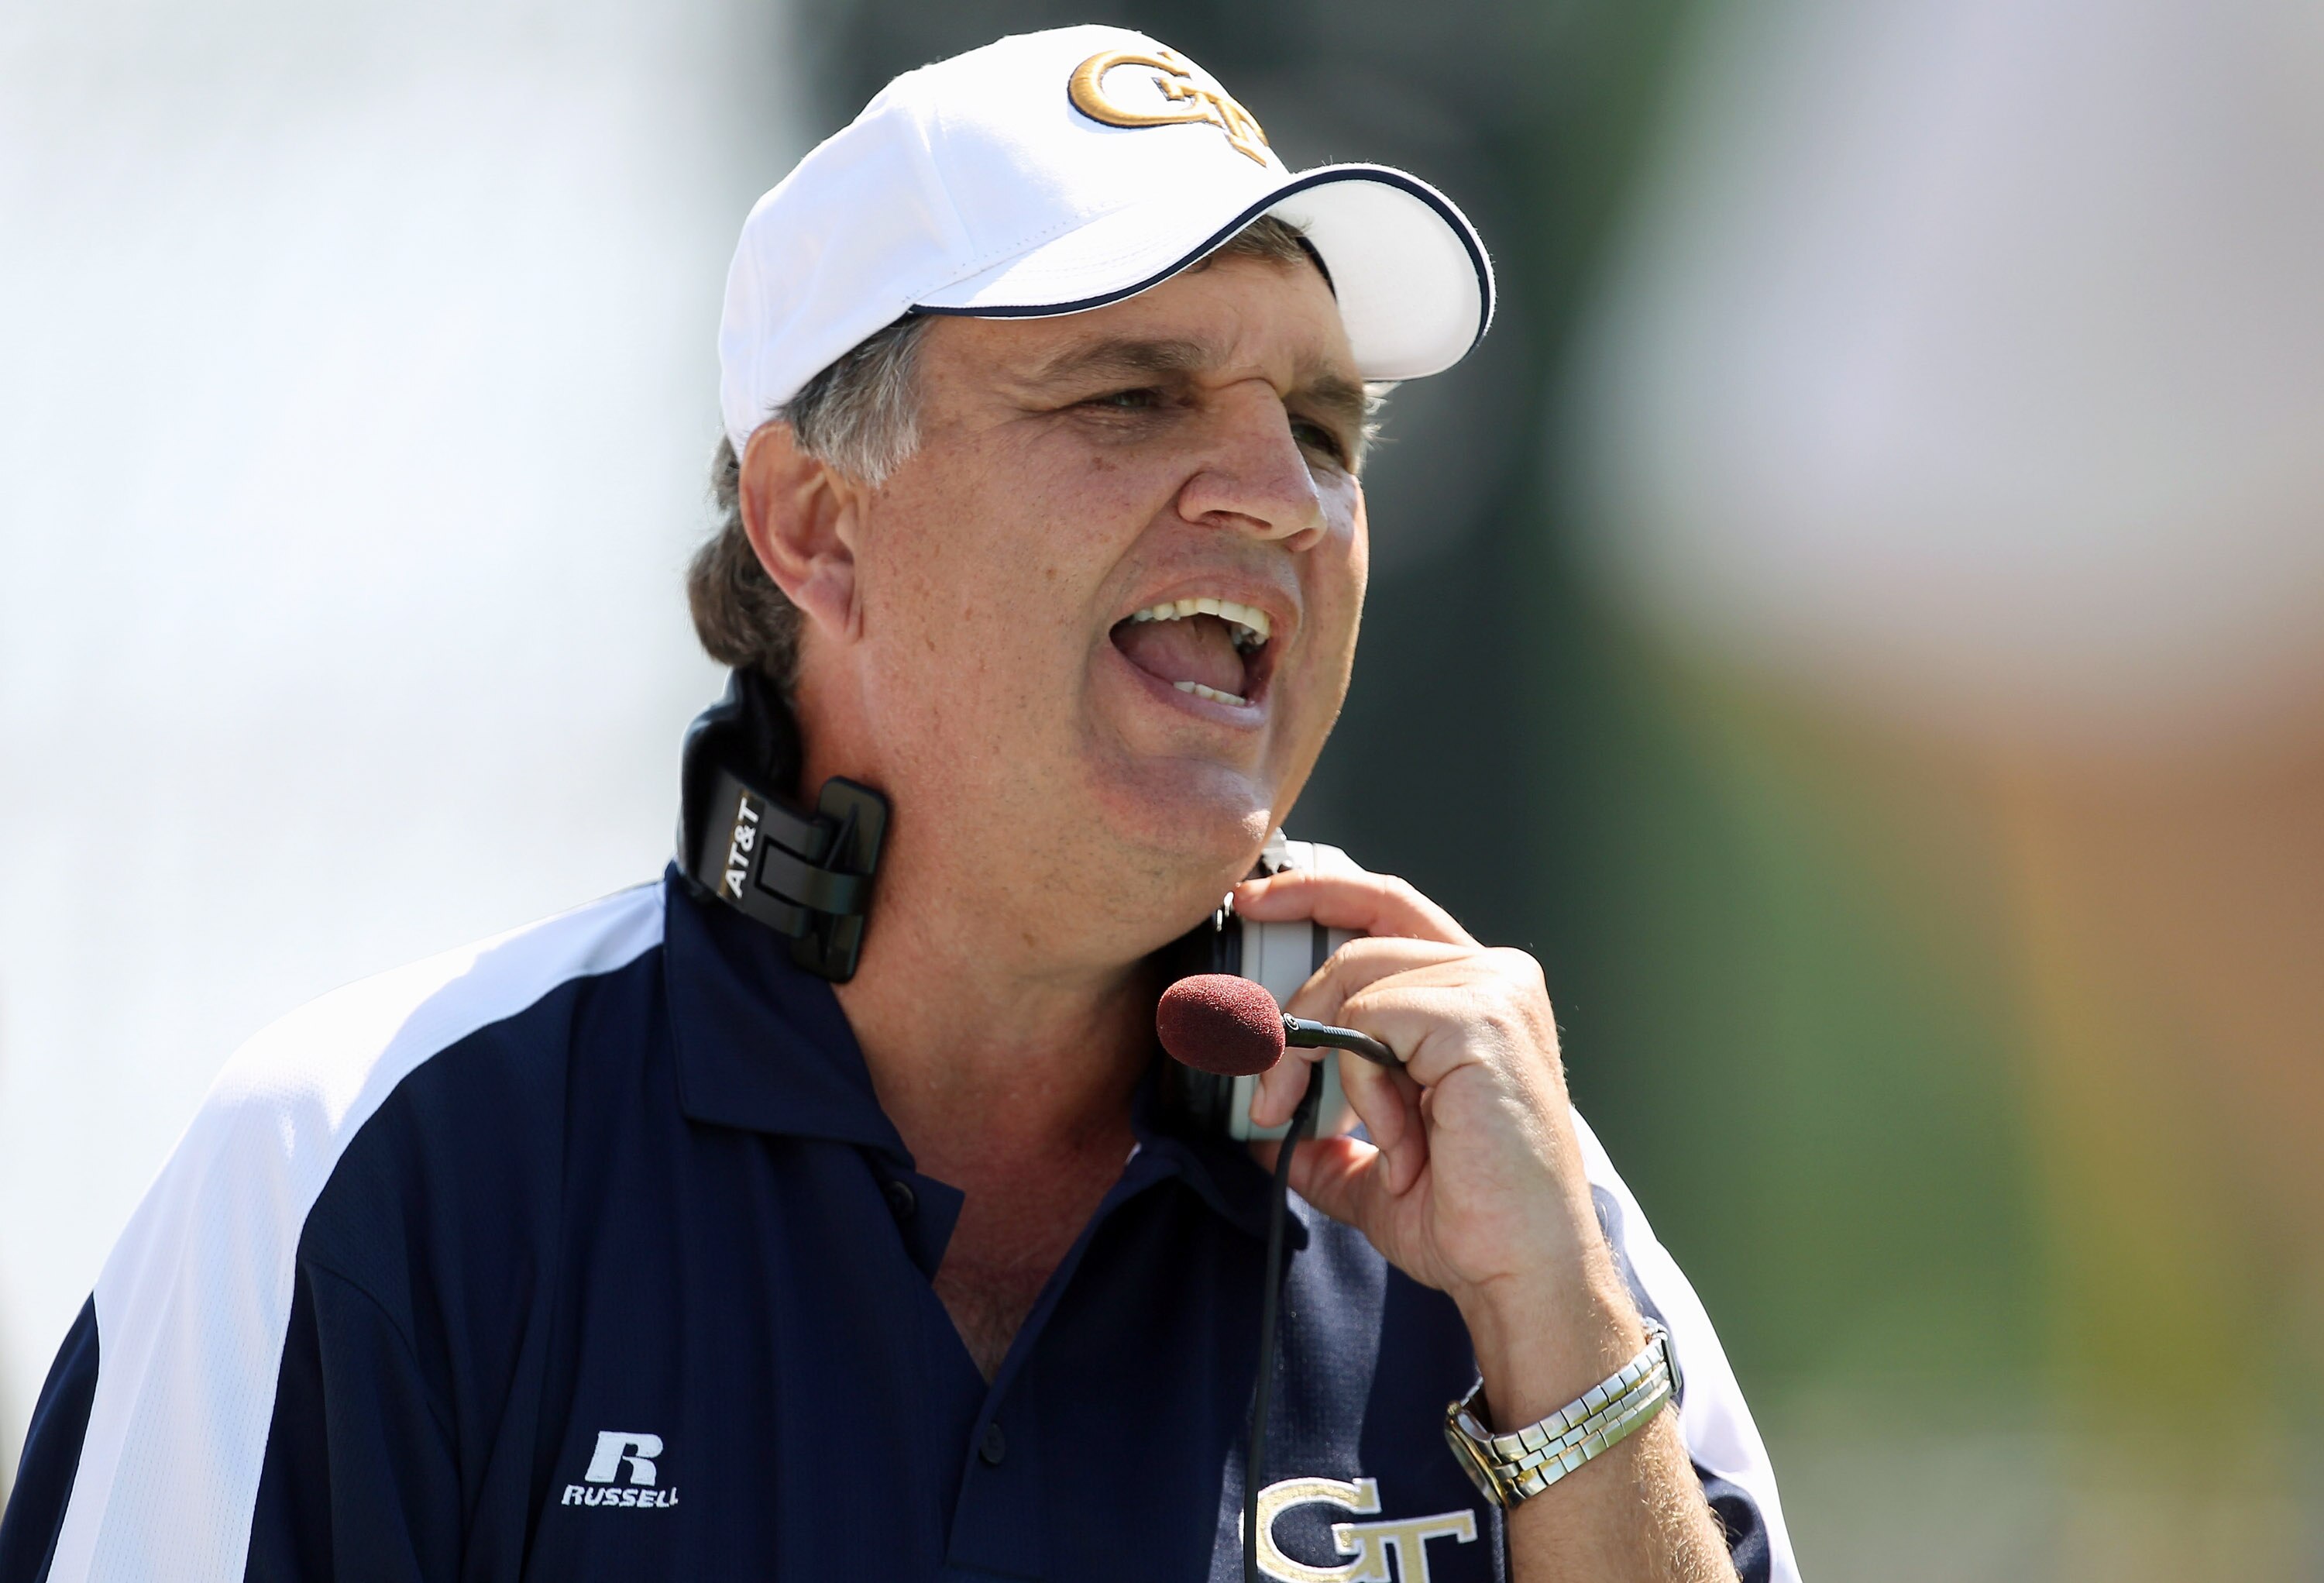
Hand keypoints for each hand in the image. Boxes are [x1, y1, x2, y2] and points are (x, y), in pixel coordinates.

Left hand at [1236, 868, 1643, 1422]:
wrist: (1520, 1273)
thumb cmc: (1470, 1223)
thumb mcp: (1374, 1172)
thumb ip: (1324, 1141)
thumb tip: (1257, 1133)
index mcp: (1478, 995)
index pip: (1387, 908)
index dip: (1317, 892)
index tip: (1251, 902)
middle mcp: (1496, 976)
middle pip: (1358, 937)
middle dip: (1289, 1005)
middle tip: (1259, 1080)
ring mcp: (1496, 990)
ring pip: (1355, 978)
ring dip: (1320, 1058)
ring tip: (1339, 1130)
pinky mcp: (1482, 1018)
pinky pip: (1373, 1019)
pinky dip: (1363, 1084)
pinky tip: (1400, 1140)